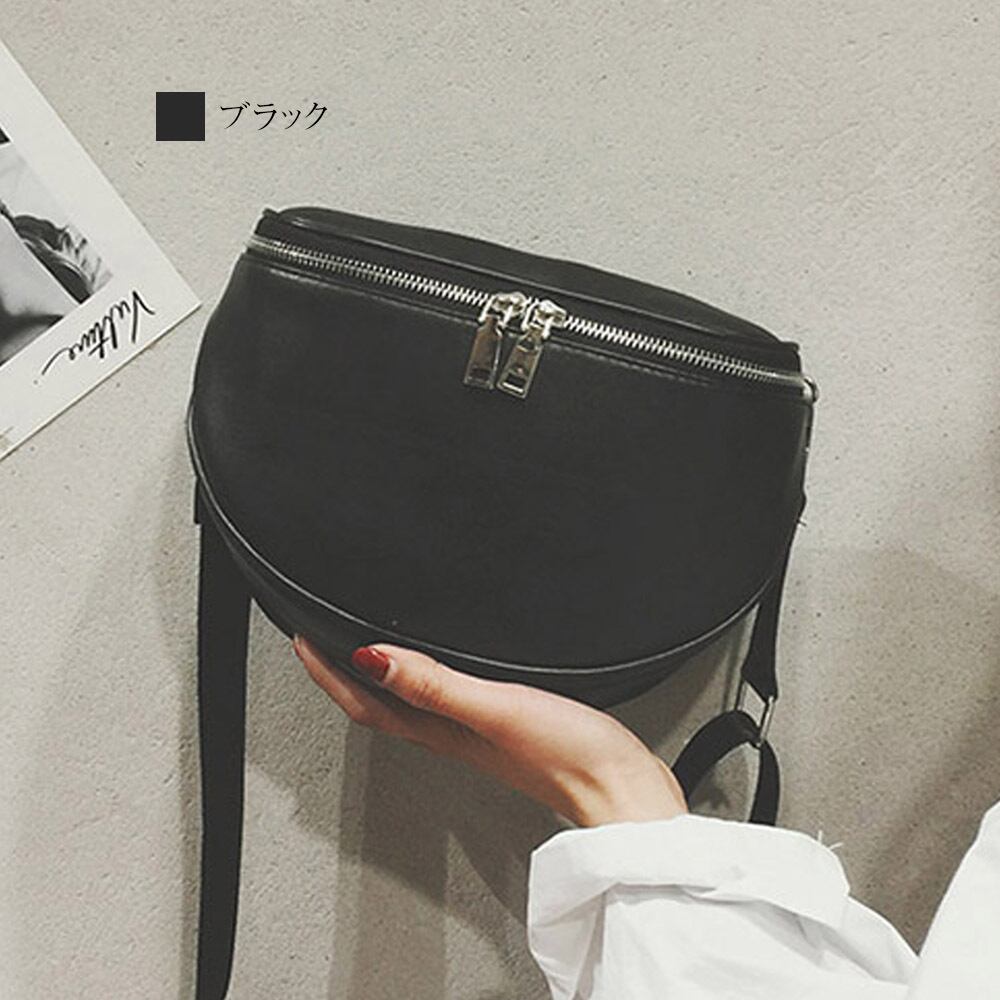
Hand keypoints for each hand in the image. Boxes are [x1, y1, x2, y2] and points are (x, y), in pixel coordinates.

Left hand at [293, 636, 687, 827]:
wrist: (622, 792)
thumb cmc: (568, 756)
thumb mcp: (494, 708)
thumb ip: (435, 685)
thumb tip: (374, 658)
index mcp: (443, 732)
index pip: (367, 703)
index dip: (329, 674)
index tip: (303, 642)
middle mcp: (453, 736)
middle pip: (380, 706)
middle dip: (344, 675)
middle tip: (320, 645)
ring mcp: (478, 737)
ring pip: (410, 706)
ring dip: (380, 680)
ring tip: (364, 653)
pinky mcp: (506, 732)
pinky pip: (446, 704)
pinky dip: (426, 683)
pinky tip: (440, 672)